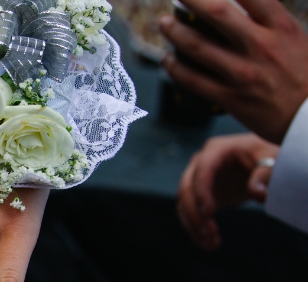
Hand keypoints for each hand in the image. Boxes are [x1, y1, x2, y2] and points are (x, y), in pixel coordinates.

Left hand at [159, 0, 307, 142]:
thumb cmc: (306, 75)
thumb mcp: (296, 38)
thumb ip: (269, 20)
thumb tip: (238, 6)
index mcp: (282, 27)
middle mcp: (261, 46)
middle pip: (216, 13)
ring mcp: (243, 73)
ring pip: (196, 46)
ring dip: (174, 32)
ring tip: (164, 23)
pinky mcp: (230, 98)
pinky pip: (192, 79)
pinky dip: (174, 67)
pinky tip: (168, 59)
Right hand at [177, 132, 278, 249]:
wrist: (262, 159)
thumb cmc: (267, 154)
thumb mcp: (272, 158)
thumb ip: (266, 173)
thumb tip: (258, 194)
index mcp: (216, 151)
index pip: (203, 171)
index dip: (203, 192)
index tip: (209, 214)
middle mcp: (200, 164)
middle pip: (186, 189)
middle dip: (195, 214)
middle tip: (208, 234)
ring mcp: (197, 181)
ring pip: (184, 204)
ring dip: (194, 226)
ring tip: (211, 245)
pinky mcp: (201, 196)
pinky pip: (191, 214)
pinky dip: (197, 229)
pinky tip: (210, 244)